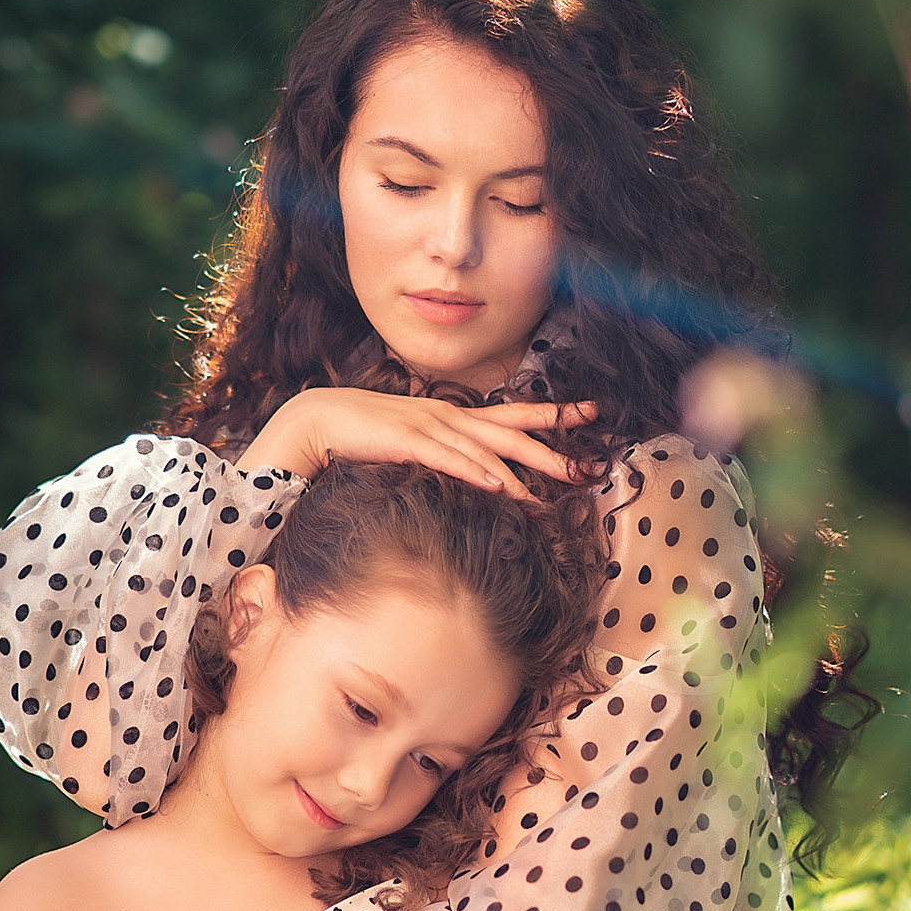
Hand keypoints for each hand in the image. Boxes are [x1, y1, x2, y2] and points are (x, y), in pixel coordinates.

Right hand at [239, 389, 595, 501]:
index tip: (592, 413)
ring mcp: (430, 427)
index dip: (555, 414)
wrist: (318, 420)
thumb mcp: (415, 442)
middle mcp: (450, 417)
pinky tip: (497, 485)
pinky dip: (475, 472)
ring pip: (486, 451)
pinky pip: (449, 459)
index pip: (514, 414)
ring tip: (549, 497)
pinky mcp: (408, 441)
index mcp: (454, 416)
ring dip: (520, 475)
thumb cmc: (365, 434)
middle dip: (555, 448)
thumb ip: (444, 453)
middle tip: (590, 462)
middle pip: (513, 433)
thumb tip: (473, 473)